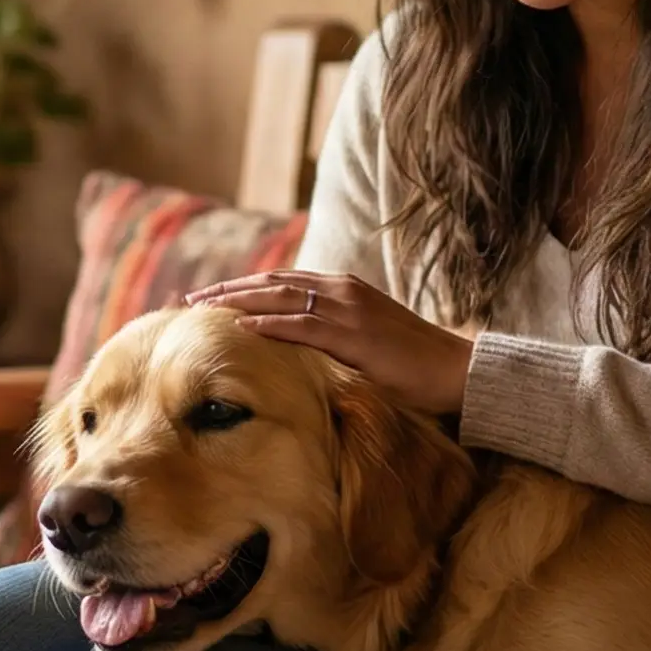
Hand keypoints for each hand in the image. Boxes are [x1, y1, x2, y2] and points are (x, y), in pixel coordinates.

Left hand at [184, 270, 474, 414]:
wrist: (457, 371)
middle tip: (193, 298)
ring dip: (239, 301)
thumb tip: (300, 349)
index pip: (284, 280)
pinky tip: (243, 327)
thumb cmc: (414, 362)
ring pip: (282, 296)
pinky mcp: (355, 335)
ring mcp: (349, 309)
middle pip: (273, 282)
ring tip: (205, 308)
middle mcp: (342, 290)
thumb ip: (335, 335)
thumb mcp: (366, 340)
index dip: (245, 285)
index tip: (212, 295)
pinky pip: (304, 326)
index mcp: (344, 288)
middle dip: (230, 289)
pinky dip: (271, 323)